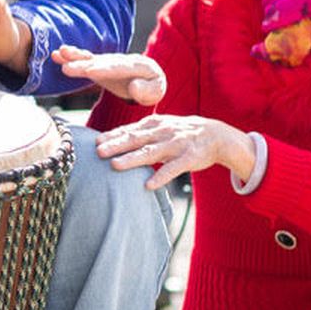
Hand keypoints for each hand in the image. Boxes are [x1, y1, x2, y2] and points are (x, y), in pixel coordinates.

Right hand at [52, 44, 167, 104]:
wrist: (146, 81)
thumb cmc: (151, 89)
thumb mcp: (156, 93)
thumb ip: (148, 91)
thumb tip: (133, 86)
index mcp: (139, 66)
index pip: (119, 68)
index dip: (105, 68)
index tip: (90, 71)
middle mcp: (121, 60)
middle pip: (101, 62)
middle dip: (84, 64)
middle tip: (67, 67)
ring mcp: (109, 61)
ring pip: (91, 59)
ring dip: (75, 56)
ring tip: (60, 53)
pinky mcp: (99, 65)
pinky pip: (85, 61)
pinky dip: (72, 58)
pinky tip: (57, 55)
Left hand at [95, 114, 255, 191]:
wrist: (215, 135)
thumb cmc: (180, 132)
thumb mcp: (160, 126)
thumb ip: (138, 132)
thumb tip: (109, 138)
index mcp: (154, 124)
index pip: (129, 130)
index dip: (112, 135)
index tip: (94, 141)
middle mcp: (163, 132)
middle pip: (136, 139)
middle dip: (116, 145)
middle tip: (98, 152)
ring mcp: (176, 145)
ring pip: (151, 153)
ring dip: (132, 159)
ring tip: (115, 165)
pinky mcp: (189, 158)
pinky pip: (173, 168)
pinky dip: (161, 176)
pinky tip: (148, 185)